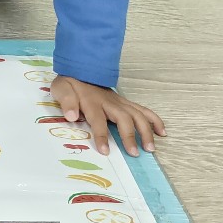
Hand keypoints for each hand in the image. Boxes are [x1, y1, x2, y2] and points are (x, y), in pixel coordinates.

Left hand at [51, 75, 165, 157]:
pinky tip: (162, 132)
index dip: (102, 136)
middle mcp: (109, 102)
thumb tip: (71, 116)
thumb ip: (66, 101)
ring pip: (137, 115)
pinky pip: (143, 110)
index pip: (98, 121)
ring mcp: (120, 102)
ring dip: (146, 131)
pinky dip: (154, 120)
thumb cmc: (71, 83)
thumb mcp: (61, 89)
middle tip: (134, 153)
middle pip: (124, 118)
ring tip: (150, 148)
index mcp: (92, 102)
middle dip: (130, 136)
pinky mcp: (126, 102)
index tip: (106, 152)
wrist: (81, 68)